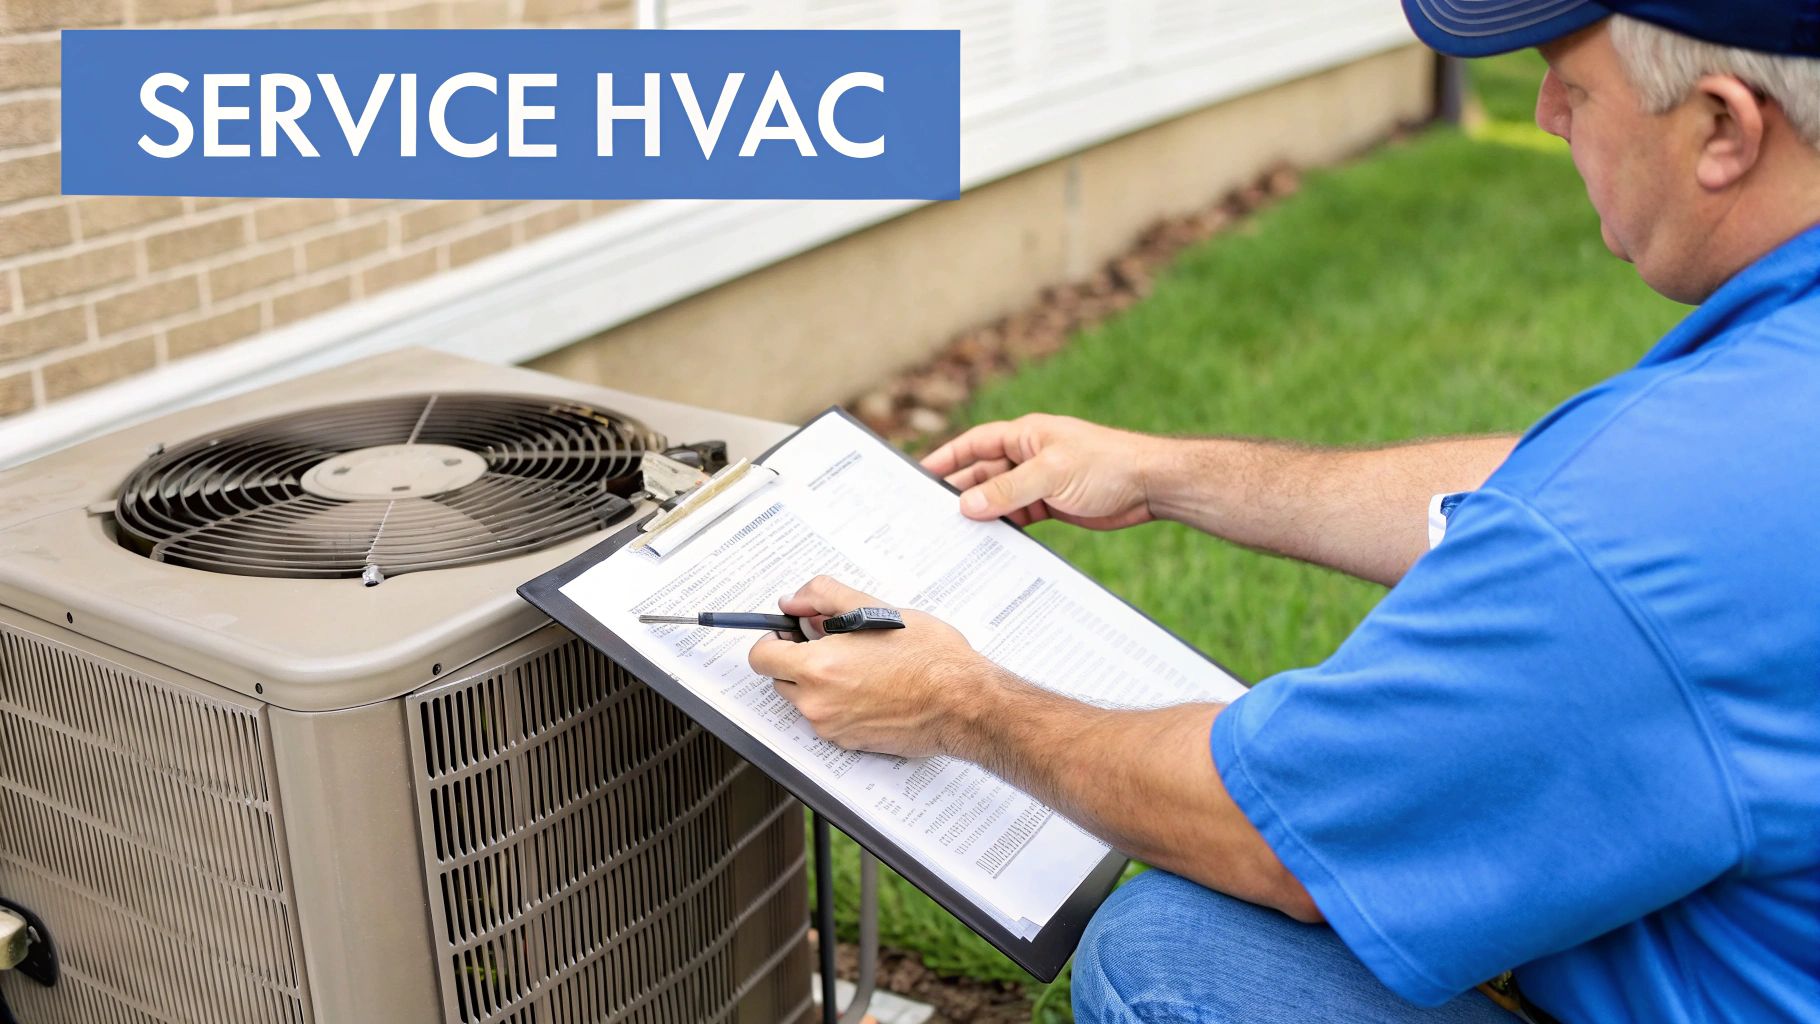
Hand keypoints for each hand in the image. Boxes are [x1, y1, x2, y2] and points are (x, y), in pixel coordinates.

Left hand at [747, 576, 996, 757]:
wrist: (963, 703)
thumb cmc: (930, 659)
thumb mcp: (875, 609)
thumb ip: (823, 597)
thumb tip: (795, 600)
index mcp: (819, 668)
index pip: (761, 657)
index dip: (772, 639)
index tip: (789, 631)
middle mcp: (819, 704)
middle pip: (779, 680)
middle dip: (798, 659)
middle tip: (833, 642)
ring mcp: (833, 728)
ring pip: (805, 700)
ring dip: (819, 682)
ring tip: (861, 664)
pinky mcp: (851, 743)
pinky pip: (829, 719)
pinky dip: (839, 703)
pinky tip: (872, 687)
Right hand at [922, 414, 1162, 528]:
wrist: (1149, 485)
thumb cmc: (1105, 464)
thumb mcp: (1052, 474)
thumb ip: (1009, 490)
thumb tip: (968, 504)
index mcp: (1025, 435)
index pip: (975, 443)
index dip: (947, 457)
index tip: (920, 473)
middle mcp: (1028, 456)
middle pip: (983, 474)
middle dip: (959, 493)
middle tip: (930, 515)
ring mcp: (1039, 482)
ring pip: (999, 499)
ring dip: (981, 514)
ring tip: (953, 535)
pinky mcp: (1052, 505)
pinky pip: (1018, 517)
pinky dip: (1004, 529)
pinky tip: (988, 544)